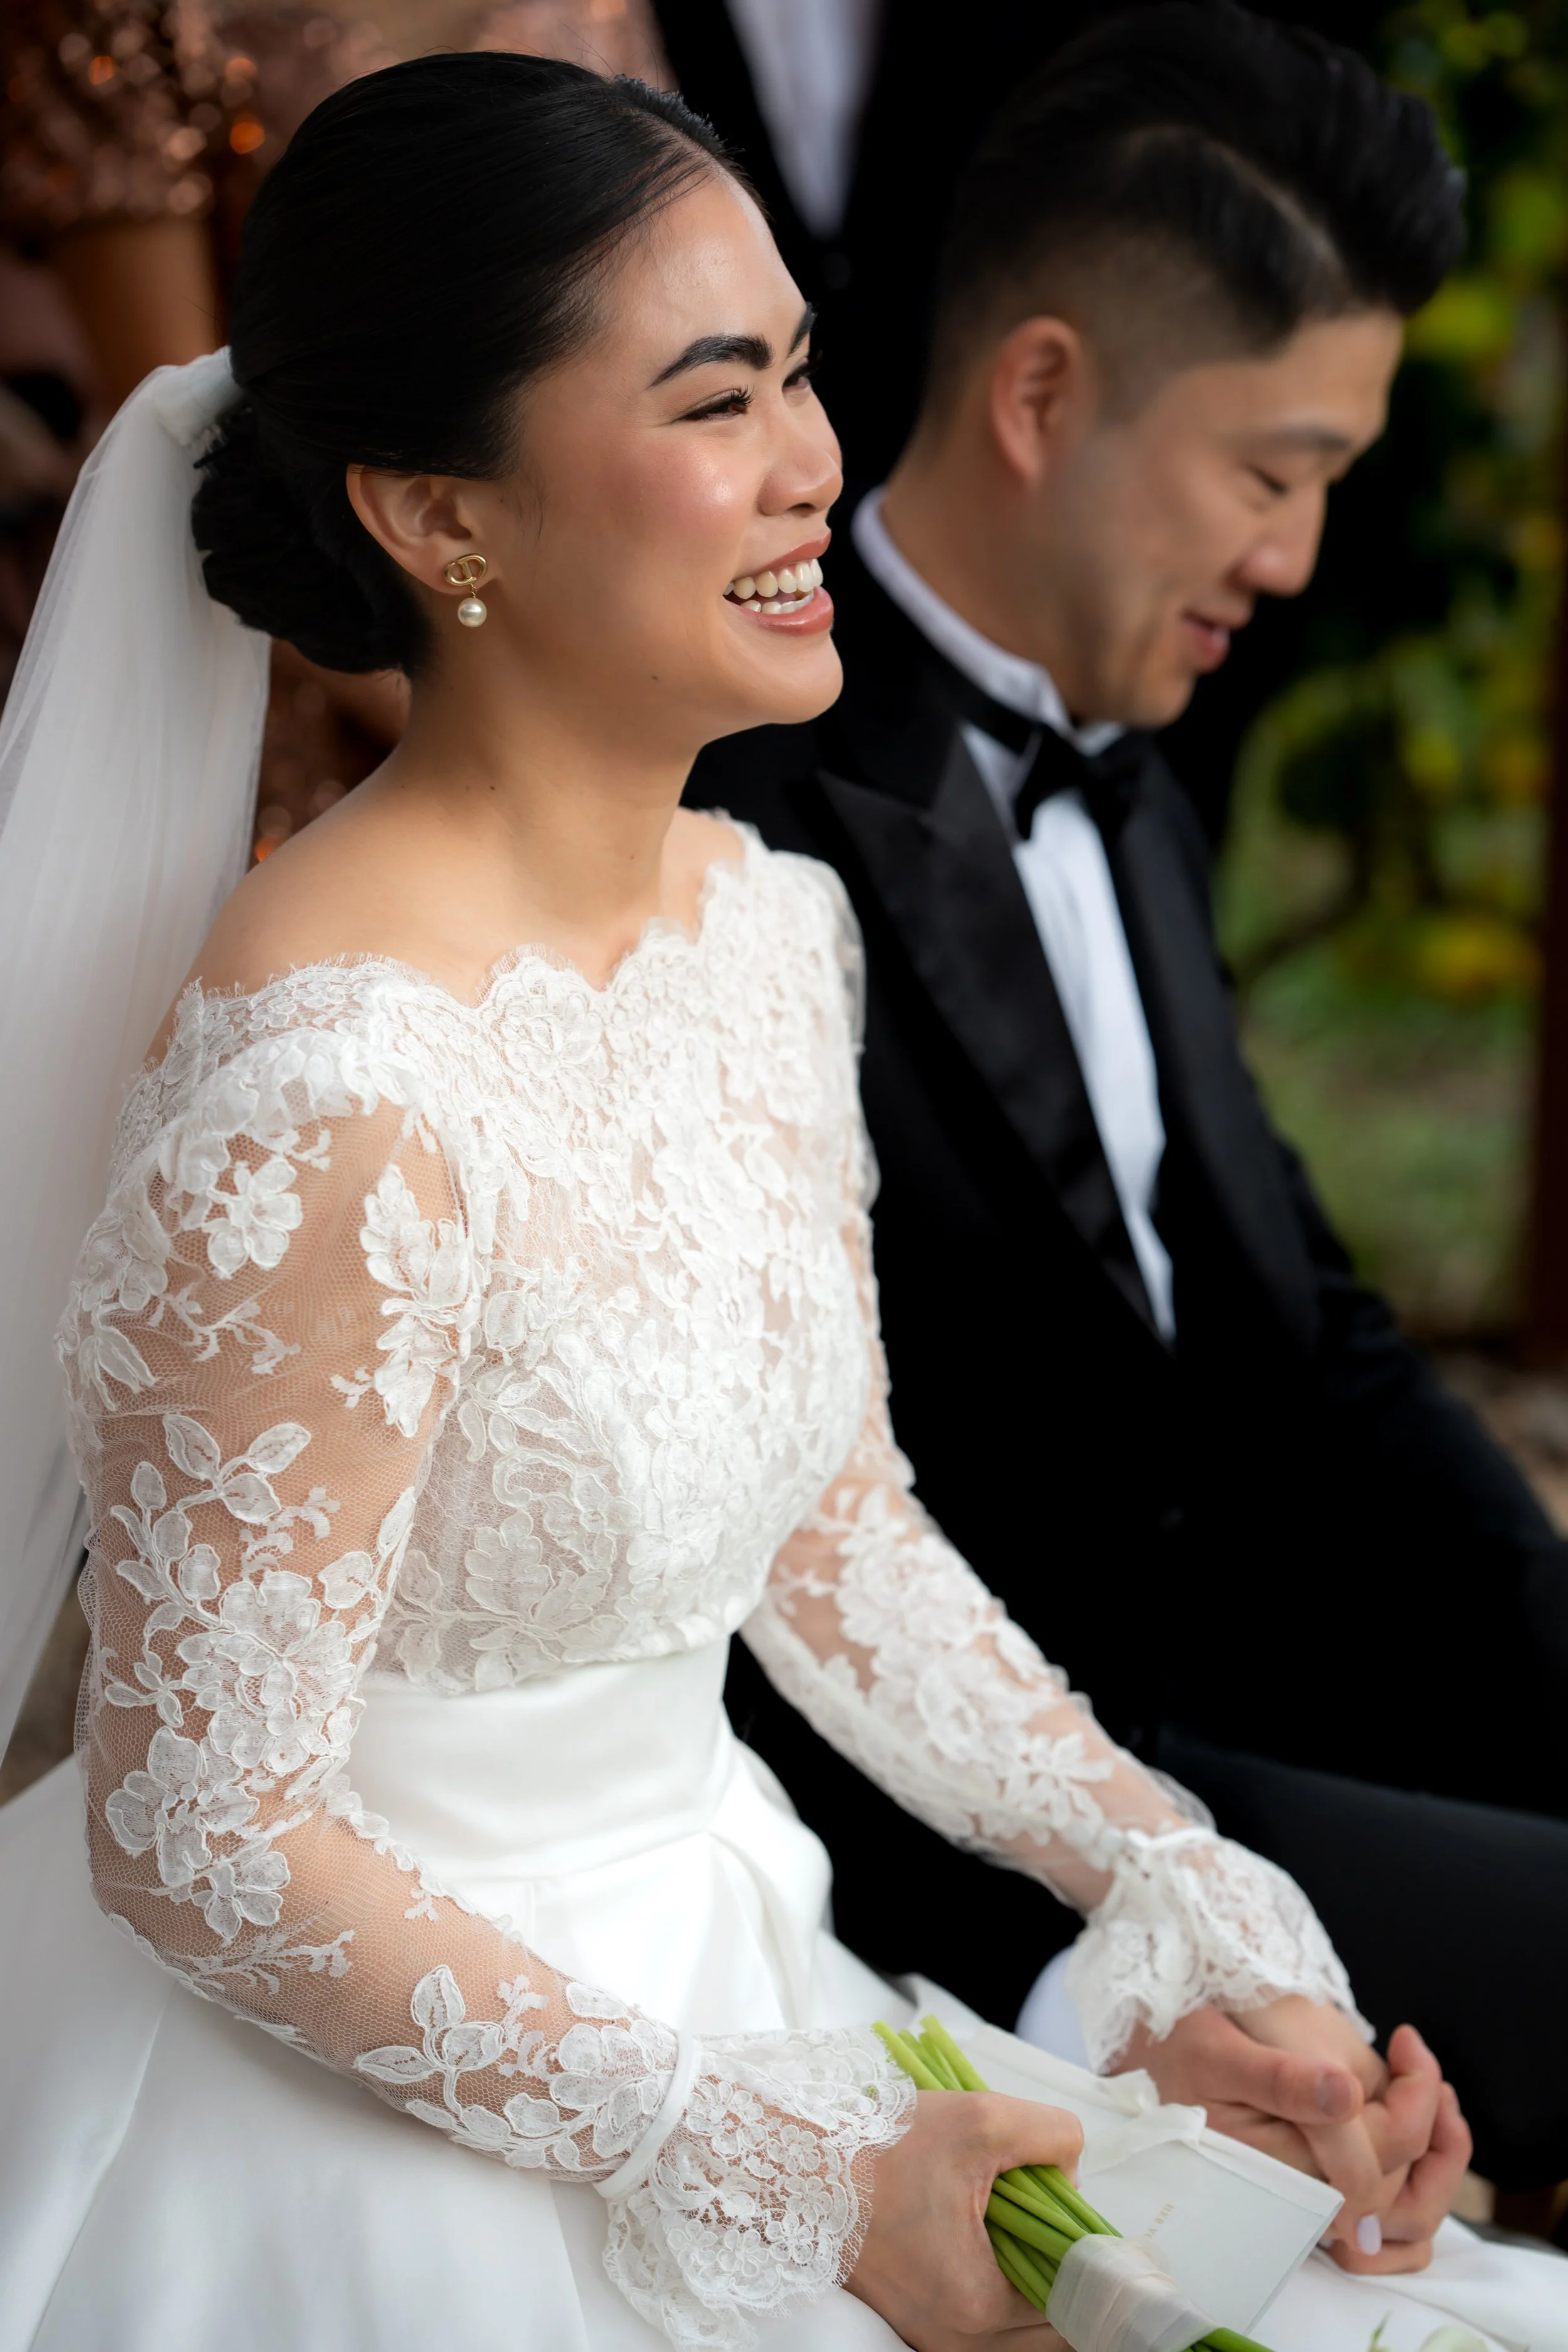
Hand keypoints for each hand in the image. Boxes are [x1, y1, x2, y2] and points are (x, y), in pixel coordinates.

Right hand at [846, 2089, 1081, 2348]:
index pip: (1073, 2302)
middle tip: (1046, 2218)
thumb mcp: (981, 2119)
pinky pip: (987, 2330)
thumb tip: (1072, 2175)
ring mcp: (935, 2342)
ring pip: (1022, 2336)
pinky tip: (989, 2241)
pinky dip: (1001, 2292)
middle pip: (1052, 2331)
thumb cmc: (883, 2147)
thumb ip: (1052, 2135)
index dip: (1084, 2252)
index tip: (1068, 2208)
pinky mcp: (919, 2329)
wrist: (803, 2168)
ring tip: (1015, 2226)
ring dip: (1033, 2287)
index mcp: (978, 2304)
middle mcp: (957, 2342)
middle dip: (1061, 2275)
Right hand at [1113, 1998, 1470, 2272]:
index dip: (1417, 2098)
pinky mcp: (1303, 2189)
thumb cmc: (1173, 2047)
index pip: (1383, 2153)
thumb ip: (1281, 2079)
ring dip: (1432, 2164)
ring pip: (1397, 2217)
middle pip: (1402, 2195)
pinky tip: (1403, 2124)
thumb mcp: (1216, 2048)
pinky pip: (1374, 2216)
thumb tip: (1346, 2093)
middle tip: (1425, 2061)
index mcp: (1280, 2164)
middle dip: (1439, 2134)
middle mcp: (1297, 2199)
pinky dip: (1405, 2184)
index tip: (1407, 2040)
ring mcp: (1303, 2200)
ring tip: (1432, 2094)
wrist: (1137, 2062)